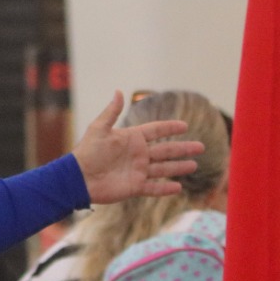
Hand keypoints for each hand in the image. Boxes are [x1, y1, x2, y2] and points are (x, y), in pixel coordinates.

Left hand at [73, 91, 204, 204]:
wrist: (78, 177)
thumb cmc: (87, 151)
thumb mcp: (99, 128)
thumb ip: (111, 112)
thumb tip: (119, 91)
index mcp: (131, 139)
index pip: (155, 131)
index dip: (169, 127)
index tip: (185, 125)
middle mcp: (137, 155)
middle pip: (166, 150)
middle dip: (183, 148)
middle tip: (201, 146)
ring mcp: (137, 171)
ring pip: (163, 168)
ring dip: (179, 167)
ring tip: (194, 165)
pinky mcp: (134, 187)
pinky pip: (154, 188)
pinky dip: (166, 189)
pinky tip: (179, 187)